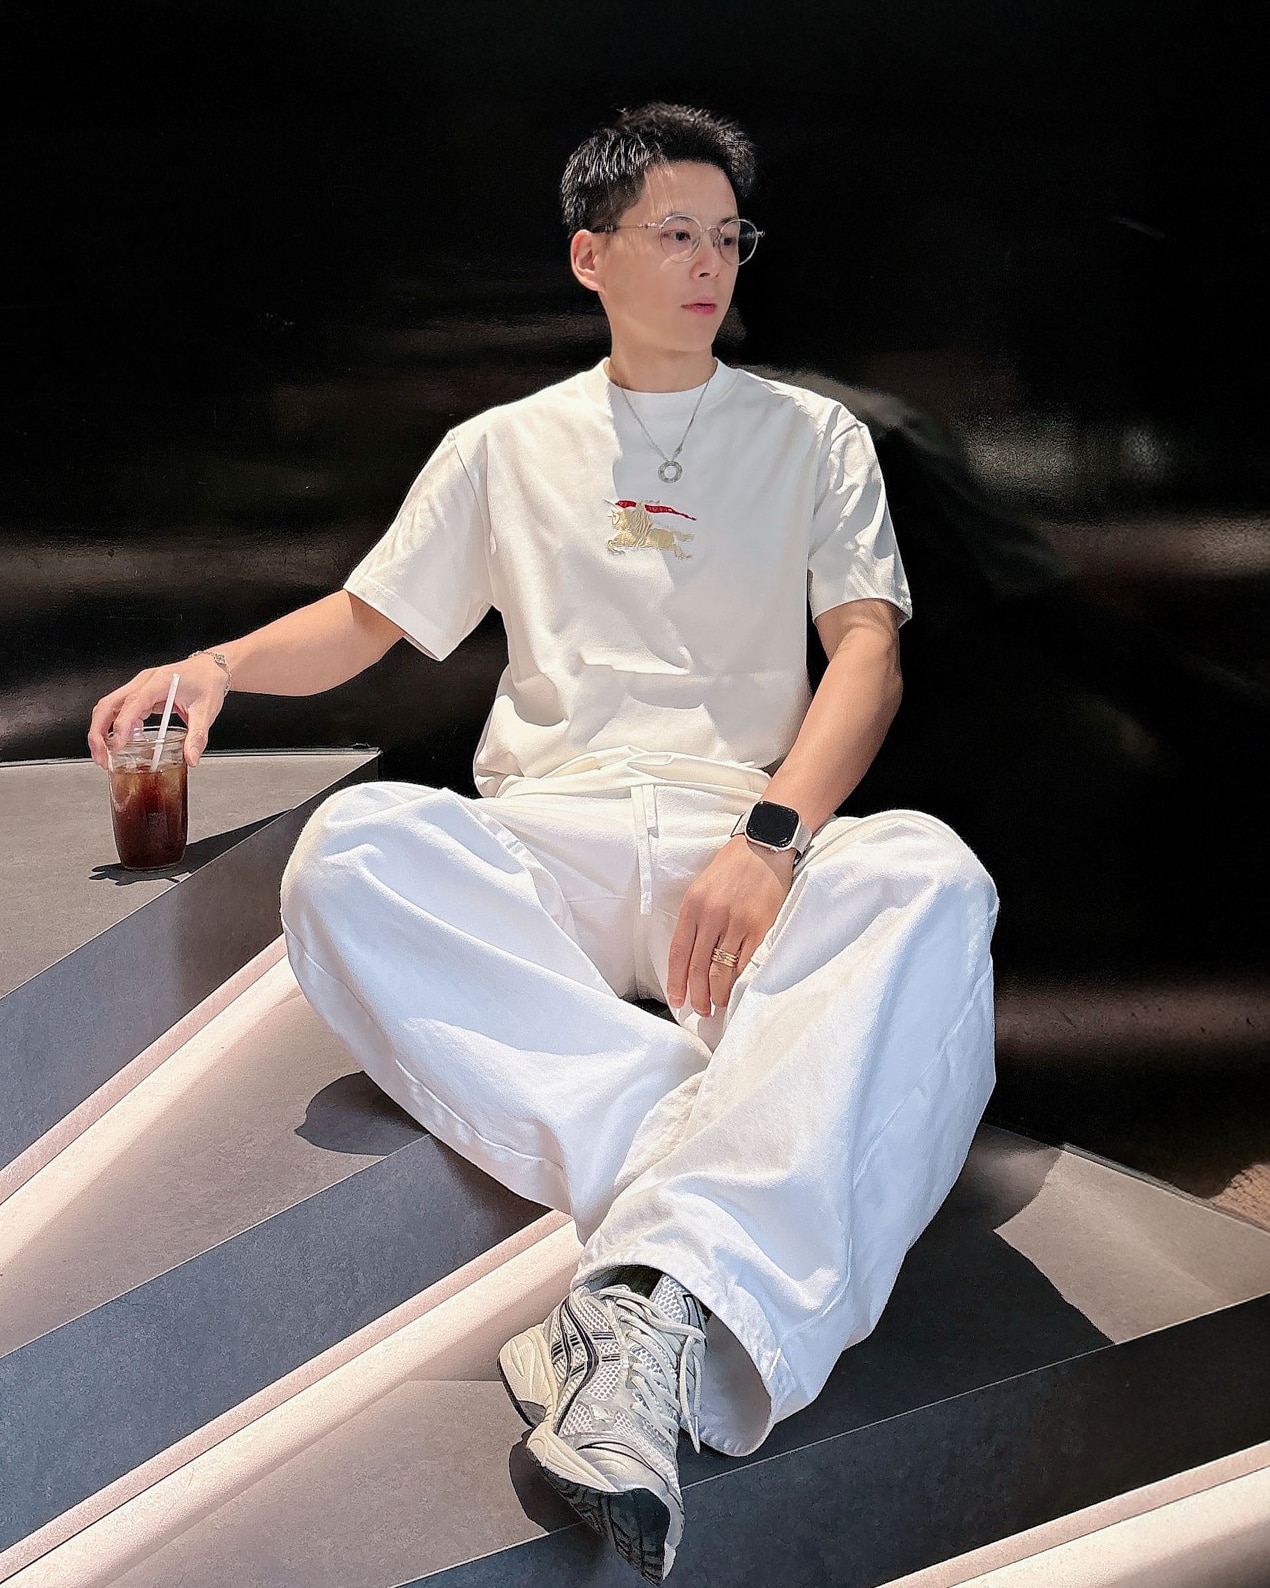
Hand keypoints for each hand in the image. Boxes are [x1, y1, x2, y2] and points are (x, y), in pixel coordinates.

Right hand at [88, 654, 228, 769]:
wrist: (210, 669)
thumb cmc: (207, 682)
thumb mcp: (206, 711)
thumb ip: (197, 736)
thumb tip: (191, 758)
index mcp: (160, 682)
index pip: (133, 702)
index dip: (122, 724)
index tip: (117, 745)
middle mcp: (144, 682)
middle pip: (109, 704)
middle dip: (99, 732)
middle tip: (101, 756)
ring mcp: (139, 687)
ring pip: (110, 707)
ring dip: (102, 731)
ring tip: (105, 755)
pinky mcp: (141, 695)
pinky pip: (121, 711)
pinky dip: (116, 728)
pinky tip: (124, 743)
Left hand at [666, 834, 795, 1017]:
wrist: (764, 846)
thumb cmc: (733, 866)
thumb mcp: (703, 887)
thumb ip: (696, 918)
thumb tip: (691, 953)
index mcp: (693, 905)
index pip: (679, 952)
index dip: (676, 980)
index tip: (677, 998)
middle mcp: (711, 915)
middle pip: (698, 966)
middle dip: (696, 994)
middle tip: (698, 1011)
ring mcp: (736, 923)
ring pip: (721, 970)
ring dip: (717, 993)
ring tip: (716, 1006)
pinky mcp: (759, 927)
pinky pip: (745, 962)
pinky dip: (738, 980)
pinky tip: (735, 990)